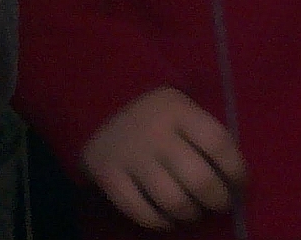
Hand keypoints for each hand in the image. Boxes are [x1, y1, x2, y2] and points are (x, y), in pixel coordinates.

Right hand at [81, 86, 247, 229]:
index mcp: (175, 109)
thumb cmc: (150, 116)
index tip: (237, 183)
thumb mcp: (177, 109)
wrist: (90, 105)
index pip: (218, 143)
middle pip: (199, 179)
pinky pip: (141, 211)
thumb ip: (201, 134)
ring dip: (190, 213)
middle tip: (217, 202)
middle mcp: (152, 131)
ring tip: (191, 210)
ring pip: (173, 200)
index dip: (236, 170)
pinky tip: (165, 217)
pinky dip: (159, 221)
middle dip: (217, 200)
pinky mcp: (107, 174)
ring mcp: (128, 154)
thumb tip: (232, 178)